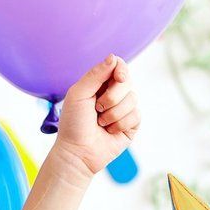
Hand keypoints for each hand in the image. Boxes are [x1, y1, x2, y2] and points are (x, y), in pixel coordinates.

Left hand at [50, 56, 139, 176]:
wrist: (77, 152)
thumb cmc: (73, 123)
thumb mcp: (78, 94)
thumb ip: (95, 75)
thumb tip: (113, 57)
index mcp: (100, 84)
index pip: (118, 66)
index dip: (120, 69)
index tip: (117, 77)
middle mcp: (114, 94)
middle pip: (127, 81)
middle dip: (112, 96)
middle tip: (97, 108)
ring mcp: (124, 109)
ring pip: (132, 99)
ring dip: (113, 113)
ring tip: (100, 123)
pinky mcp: (131, 124)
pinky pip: (136, 115)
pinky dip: (120, 124)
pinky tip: (109, 131)